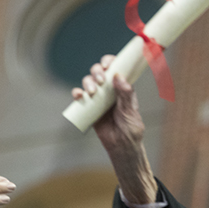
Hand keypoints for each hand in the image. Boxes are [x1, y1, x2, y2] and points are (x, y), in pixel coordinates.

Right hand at [72, 55, 156, 204]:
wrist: (121, 146)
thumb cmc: (131, 128)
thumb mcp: (130, 111)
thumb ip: (126, 95)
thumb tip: (119, 77)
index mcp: (123, 87)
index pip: (116, 68)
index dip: (110, 61)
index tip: (107, 63)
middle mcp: (110, 89)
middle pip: (99, 71)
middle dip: (97, 71)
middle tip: (101, 80)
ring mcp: (99, 97)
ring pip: (89, 81)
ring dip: (88, 82)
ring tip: (92, 92)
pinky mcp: (89, 106)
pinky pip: (80, 96)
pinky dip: (78, 93)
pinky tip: (79, 96)